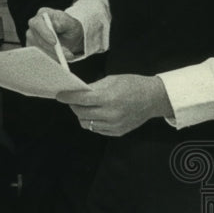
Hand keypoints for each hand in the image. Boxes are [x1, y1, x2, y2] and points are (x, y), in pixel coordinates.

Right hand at [26, 7, 83, 59]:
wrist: (69, 36)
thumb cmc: (70, 27)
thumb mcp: (72, 24)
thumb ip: (64, 22)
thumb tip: (56, 25)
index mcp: (43, 14)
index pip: (37, 24)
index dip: (45, 33)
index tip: (55, 42)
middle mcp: (34, 25)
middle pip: (38, 39)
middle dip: (53, 49)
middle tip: (68, 54)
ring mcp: (31, 36)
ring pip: (39, 49)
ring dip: (54, 55)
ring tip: (68, 56)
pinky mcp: (32, 47)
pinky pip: (39, 55)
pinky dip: (51, 58)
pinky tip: (60, 57)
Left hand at [57, 74, 173, 136]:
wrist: (153, 99)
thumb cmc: (132, 85)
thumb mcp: (111, 80)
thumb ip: (93, 88)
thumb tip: (76, 91)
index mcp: (108, 98)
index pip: (80, 100)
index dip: (67, 97)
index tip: (60, 96)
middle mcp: (110, 114)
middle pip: (80, 113)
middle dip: (74, 105)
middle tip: (74, 100)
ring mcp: (114, 125)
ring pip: (86, 123)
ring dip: (82, 115)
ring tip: (87, 107)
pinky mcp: (117, 132)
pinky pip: (96, 129)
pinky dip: (93, 121)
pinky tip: (98, 114)